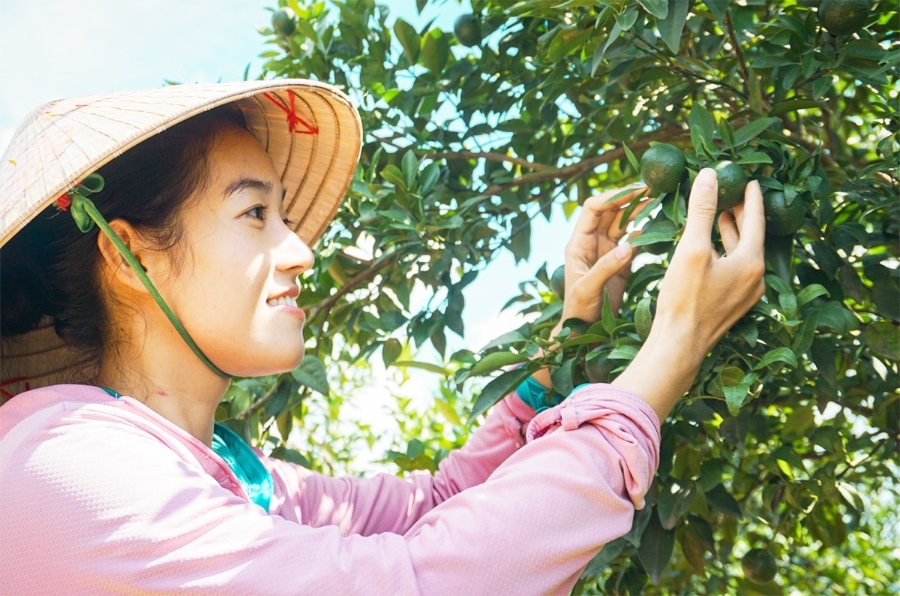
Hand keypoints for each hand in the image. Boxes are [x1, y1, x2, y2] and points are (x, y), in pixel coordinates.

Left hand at [554, 184, 649, 332]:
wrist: (583, 332)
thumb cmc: (578, 311)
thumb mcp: (588, 289)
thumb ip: (606, 268)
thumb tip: (628, 247)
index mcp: (578, 244)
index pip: (593, 208)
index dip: (612, 196)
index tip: (635, 191)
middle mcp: (591, 242)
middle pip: (610, 210)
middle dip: (630, 198)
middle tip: (654, 189)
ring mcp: (606, 251)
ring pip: (622, 222)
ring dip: (639, 210)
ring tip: (659, 200)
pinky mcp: (619, 261)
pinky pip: (632, 239)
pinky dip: (644, 230)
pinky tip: (658, 224)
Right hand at [612, 168, 765, 420]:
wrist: (679, 345)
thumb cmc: (685, 298)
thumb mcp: (692, 249)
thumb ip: (702, 211)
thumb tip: (708, 176)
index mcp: (751, 262)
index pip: (755, 220)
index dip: (751, 198)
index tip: (751, 181)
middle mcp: (755, 279)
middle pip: (750, 237)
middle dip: (739, 214)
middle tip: (730, 193)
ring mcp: (745, 294)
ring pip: (741, 255)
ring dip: (730, 234)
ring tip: (718, 216)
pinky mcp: (731, 305)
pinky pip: (734, 270)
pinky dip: (724, 253)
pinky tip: (709, 250)